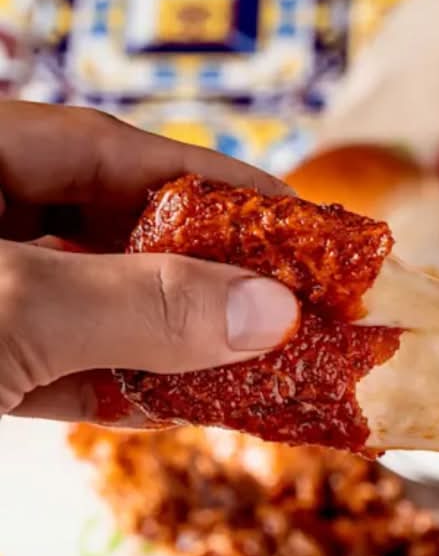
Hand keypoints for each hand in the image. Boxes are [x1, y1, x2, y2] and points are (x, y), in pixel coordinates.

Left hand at [0, 101, 298, 421]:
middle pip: (102, 226)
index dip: (208, 180)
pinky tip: (163, 406)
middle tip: (280, 298)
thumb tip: (270, 311)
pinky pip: (44, 369)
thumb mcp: (13, 307)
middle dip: (194, 268)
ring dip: (161, 341)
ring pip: (79, 305)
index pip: (105, 149)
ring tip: (243, 360)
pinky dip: (103, 390)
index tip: (295, 216)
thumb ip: (138, 304)